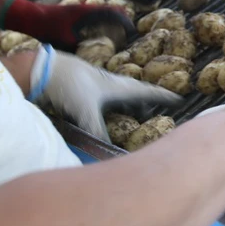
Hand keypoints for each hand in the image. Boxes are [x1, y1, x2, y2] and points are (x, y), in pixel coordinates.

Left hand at [0, 0, 133, 50]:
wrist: (30, 17)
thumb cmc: (46, 28)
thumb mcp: (64, 40)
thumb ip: (80, 46)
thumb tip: (93, 57)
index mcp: (87, 13)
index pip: (114, 14)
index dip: (125, 22)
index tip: (132, 31)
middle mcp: (87, 8)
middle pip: (113, 10)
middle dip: (123, 20)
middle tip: (128, 33)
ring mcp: (82, 8)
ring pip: (105, 11)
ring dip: (114, 20)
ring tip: (119, 33)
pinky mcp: (77, 11)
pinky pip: (97, 13)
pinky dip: (104, 20)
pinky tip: (101, 31)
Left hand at [30, 44, 181, 140]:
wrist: (44, 70)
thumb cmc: (70, 86)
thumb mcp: (86, 112)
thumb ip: (98, 133)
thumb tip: (107, 155)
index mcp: (119, 87)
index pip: (148, 91)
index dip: (164, 96)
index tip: (180, 98)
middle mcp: (112, 84)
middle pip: (137, 91)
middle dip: (151, 98)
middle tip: (163, 104)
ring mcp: (99, 84)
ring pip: (123, 94)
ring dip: (133, 102)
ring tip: (140, 110)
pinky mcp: (86, 87)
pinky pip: (109, 98)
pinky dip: (115, 105)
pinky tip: (109, 111)